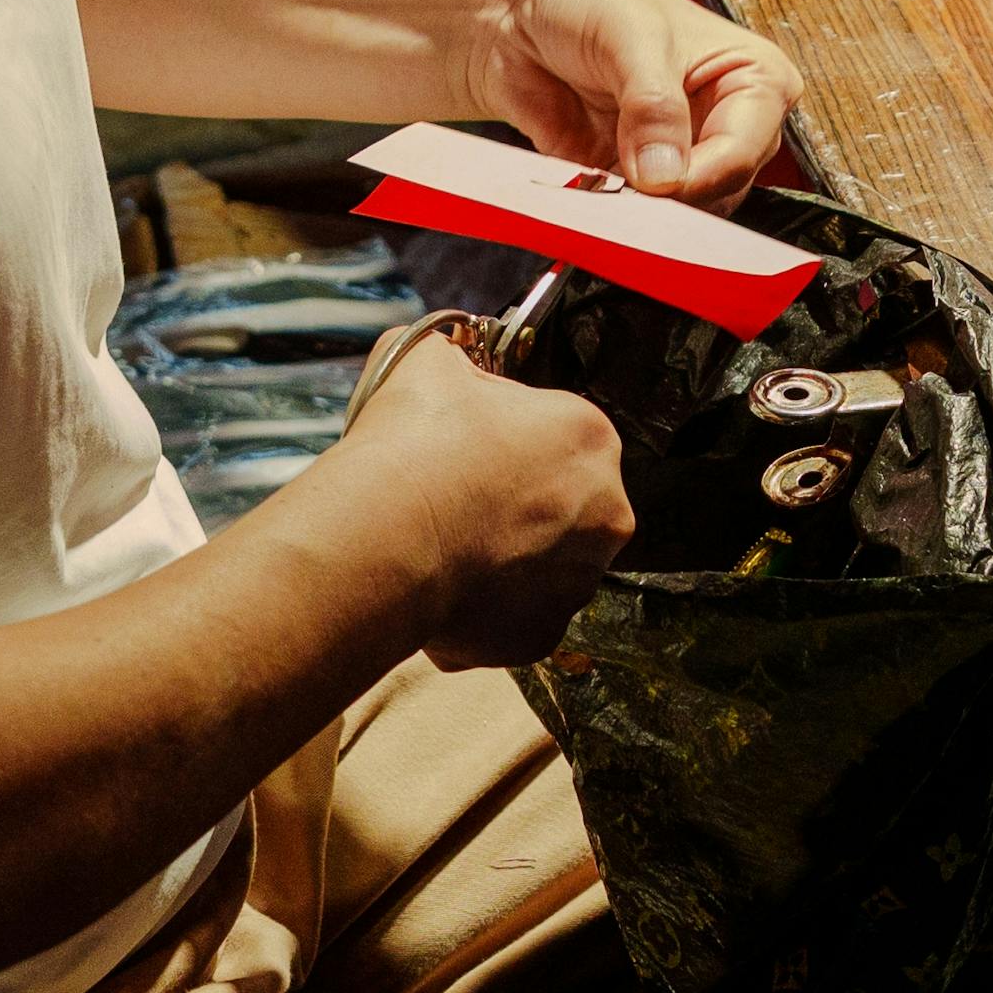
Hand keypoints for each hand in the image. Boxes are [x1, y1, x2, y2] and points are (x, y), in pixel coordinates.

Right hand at [323, 317, 637, 667]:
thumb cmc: (415, 444)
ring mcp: (578, 582)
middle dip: (514, 507)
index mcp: (590, 437)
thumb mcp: (426, 364)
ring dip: (501, 560)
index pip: (556, 435)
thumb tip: (447, 357)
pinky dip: (484, 612)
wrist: (386, 535)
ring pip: (540, 566)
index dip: (506, 443)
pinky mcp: (542, 636)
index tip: (466, 453)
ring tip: (441, 549)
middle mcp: (606, 513)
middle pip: (559, 506)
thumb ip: (453, 357)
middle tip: (454, 505)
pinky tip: (440, 591)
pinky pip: (514, 619)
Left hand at [463, 0, 795, 202]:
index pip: (747, 145)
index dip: (707, 171)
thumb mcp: (627, 34)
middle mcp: (724, 120)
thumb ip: (652, 102)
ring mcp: (679, 153)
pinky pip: (636, 217)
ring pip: (684, 211)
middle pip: (723, 187)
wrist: (515, 12)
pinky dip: (612, 214)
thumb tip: (665, 174)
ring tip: (601, 182)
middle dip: (675, 195)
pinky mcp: (634, 179)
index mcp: (751, 76)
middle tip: (626, 186)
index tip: (658, 180)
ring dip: (642, 210)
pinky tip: (586, 192)